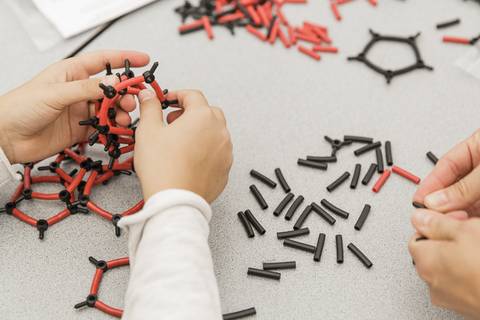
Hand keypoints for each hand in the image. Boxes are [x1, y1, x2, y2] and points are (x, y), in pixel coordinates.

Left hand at [0, 50, 149, 163]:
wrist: (6, 137)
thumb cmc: (20, 107)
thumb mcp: (56, 93)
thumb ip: (87, 88)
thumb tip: (114, 81)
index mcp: (71, 73)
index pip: (103, 61)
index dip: (124, 59)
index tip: (144, 60)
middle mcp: (78, 90)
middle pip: (111, 87)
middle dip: (126, 93)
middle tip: (133, 100)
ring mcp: (81, 110)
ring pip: (110, 108)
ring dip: (121, 112)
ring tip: (124, 117)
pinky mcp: (81, 129)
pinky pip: (104, 126)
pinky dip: (113, 127)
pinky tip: (117, 129)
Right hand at [134, 89, 232, 202]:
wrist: (175, 200)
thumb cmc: (162, 167)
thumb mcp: (148, 130)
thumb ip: (150, 108)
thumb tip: (149, 95)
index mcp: (203, 117)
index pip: (193, 95)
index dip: (177, 95)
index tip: (167, 101)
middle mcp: (219, 131)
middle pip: (208, 112)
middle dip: (191, 112)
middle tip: (173, 121)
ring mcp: (225, 151)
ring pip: (215, 132)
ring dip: (201, 131)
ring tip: (181, 142)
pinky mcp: (225, 169)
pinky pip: (218, 152)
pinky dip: (206, 150)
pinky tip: (190, 158)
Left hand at [409, 209, 479, 317]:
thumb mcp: (465, 231)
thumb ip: (437, 223)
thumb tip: (420, 218)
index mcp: (425, 261)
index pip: (417, 236)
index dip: (436, 224)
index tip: (455, 219)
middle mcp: (431, 282)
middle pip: (431, 252)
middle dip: (449, 238)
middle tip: (470, 231)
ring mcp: (448, 297)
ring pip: (448, 267)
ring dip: (461, 255)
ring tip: (479, 247)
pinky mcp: (465, 305)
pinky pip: (461, 281)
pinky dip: (469, 271)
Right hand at [413, 129, 479, 215]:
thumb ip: (464, 186)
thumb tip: (437, 200)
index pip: (448, 164)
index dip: (431, 183)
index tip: (420, 200)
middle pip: (456, 184)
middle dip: (443, 201)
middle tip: (432, 214)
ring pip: (468, 199)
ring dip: (457, 211)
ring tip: (449, 220)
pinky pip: (479, 208)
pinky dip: (471, 216)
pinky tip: (465, 220)